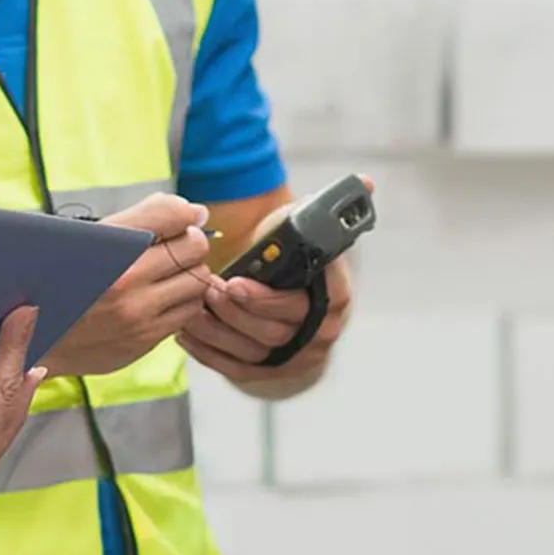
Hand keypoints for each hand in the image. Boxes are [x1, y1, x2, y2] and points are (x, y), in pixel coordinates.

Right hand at [39, 193, 210, 377]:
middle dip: (189, 243)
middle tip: (174, 247)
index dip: (184, 213)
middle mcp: (123, 280)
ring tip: (169, 275)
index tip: (183, 218)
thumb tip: (196, 212)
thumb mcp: (85, 238)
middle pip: (194, 247)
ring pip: (198, 280)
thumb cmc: (59, 281)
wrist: (33, 339)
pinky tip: (162, 299)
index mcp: (105, 245)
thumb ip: (141, 219)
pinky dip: (182, 302)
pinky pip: (188, 312)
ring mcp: (136, 314)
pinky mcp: (144, 340)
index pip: (170, 214)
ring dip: (189, 274)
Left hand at [181, 202, 351, 400]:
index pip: (301, 303)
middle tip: (206, 291)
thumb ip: (322, 211)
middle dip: (234, 312)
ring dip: (216, 331)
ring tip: (190, 308)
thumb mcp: (306, 230)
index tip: (233, 283)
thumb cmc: (295, 257)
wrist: (293, 293)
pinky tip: (187, 334)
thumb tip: (366, 183)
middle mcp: (322, 331)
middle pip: (274, 331)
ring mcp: (298, 356)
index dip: (266, 298)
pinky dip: (209, 353)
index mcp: (335, 295)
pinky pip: (238, 368)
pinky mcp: (273, 371)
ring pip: (252, 351)